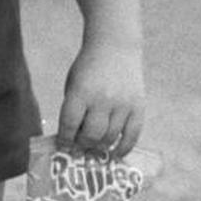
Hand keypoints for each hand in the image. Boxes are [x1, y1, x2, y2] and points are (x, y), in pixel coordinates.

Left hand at [56, 42, 144, 157]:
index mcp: (81, 91)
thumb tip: (72, 139)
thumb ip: (73, 109)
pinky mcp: (138, 106)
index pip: (70, 124)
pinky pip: (132, 135)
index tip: (63, 147)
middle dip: (82, 145)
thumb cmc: (88, 67)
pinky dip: (123, 148)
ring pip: (110, 137)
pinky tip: (115, 154)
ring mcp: (123, 104)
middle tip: (79, 148)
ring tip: (94, 148)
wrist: (115, 46)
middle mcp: (103, 99)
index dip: (65, 140)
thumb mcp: (73, 83)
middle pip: (91, 135)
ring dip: (100, 146)